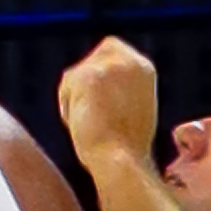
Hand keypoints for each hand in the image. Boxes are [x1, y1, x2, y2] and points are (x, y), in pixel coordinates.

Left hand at [58, 35, 160, 175]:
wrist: (122, 161)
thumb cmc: (125, 146)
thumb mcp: (133, 105)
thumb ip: (118, 85)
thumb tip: (93, 80)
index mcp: (144, 67)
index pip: (111, 48)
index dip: (99, 71)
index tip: (98, 98)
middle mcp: (130, 60)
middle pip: (89, 59)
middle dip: (84, 83)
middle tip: (92, 113)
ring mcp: (109, 66)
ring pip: (75, 75)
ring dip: (76, 99)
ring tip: (93, 124)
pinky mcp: (89, 76)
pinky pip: (66, 86)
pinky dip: (68, 106)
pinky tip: (82, 123)